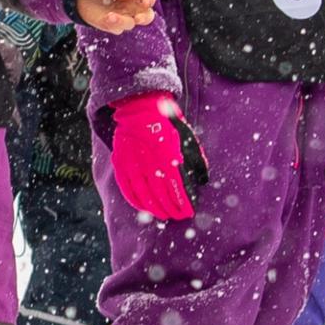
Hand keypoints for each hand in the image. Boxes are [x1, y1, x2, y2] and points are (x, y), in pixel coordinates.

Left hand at [75, 0, 156, 34]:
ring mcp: (122, 16)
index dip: (150, 0)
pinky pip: (117, 29)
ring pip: (131, 24)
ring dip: (123, 21)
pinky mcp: (112, 25)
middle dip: (145, 18)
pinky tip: (106, 18)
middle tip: (137, 18)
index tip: (145, 2)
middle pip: (147, 15)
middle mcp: (131, 5)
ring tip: (111, 16)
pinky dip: (113, 25)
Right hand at [102, 92, 202, 222]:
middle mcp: (149, 161)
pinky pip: (127, 188)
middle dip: (170, 209)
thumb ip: (196, 159)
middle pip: (161, 194)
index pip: (176, 187)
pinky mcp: (121, 163)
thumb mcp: (187, 137)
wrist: (139, 107)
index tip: (188, 212)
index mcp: (168, 154)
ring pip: (144, 195)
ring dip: (154, 208)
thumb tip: (203, 180)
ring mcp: (133, 163)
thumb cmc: (168, 123)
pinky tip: (144, 207)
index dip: (182, 203)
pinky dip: (136, 201)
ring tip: (163, 215)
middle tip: (177, 217)